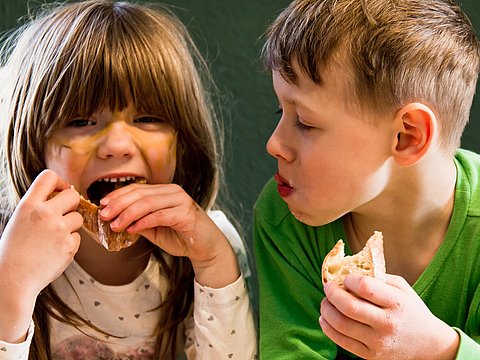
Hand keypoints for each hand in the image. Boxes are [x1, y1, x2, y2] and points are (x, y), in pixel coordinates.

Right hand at [0, 169, 82, 341]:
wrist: (13, 280)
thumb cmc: (14, 251)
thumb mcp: (19, 220)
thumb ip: (38, 206)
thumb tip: (62, 194)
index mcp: (28, 205)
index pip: (48, 177)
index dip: (59, 182)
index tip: (59, 191)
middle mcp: (45, 214)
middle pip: (73, 195)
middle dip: (71, 204)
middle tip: (62, 214)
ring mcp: (60, 230)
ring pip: (78, 218)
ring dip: (70, 225)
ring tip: (52, 238)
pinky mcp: (70, 246)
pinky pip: (78, 237)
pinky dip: (70, 243)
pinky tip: (54, 251)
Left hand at [98, 183, 239, 286]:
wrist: (206, 248)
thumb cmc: (182, 237)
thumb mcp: (154, 229)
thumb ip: (138, 222)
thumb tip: (115, 219)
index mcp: (165, 191)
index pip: (137, 189)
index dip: (118, 196)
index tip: (102, 206)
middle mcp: (173, 192)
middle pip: (140, 193)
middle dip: (119, 204)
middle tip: (104, 215)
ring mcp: (181, 200)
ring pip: (148, 203)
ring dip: (128, 214)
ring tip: (115, 225)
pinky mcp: (186, 213)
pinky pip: (159, 215)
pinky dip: (143, 221)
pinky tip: (132, 229)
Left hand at [319, 274, 458, 359]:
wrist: (429, 345)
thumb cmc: (410, 310)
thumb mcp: (402, 288)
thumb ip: (378, 277)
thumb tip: (348, 270)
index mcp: (397, 303)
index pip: (365, 287)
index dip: (349, 279)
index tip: (345, 278)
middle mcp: (388, 324)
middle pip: (349, 307)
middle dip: (332, 293)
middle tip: (328, 287)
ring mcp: (378, 342)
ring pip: (341, 324)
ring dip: (326, 309)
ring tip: (326, 302)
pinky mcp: (371, 356)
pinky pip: (341, 341)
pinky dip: (327, 327)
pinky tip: (325, 318)